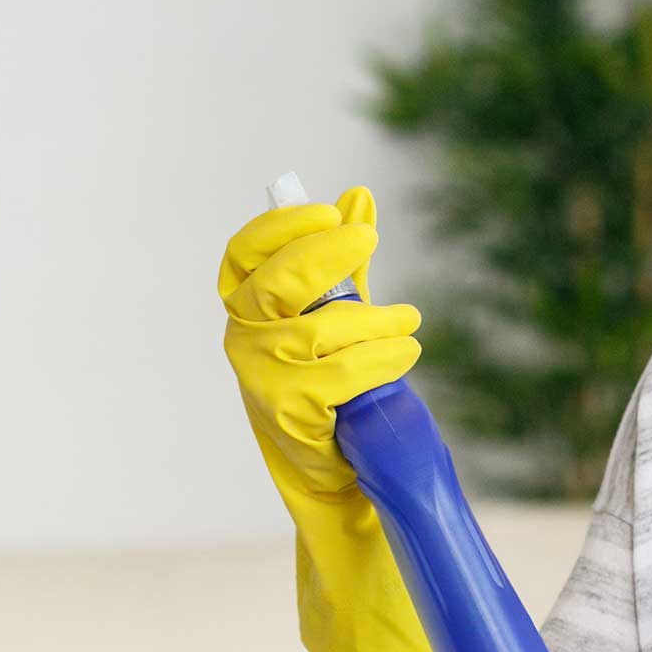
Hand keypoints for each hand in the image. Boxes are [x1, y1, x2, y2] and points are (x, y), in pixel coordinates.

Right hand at [219, 186, 421, 497]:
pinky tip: (405, 353)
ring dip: (374, 321)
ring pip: (319, 331)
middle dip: (325, 255)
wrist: (333, 456)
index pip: (244, 253)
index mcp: (245, 303)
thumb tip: (359, 195)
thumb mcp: (332, 309)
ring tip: (408, 321)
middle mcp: (243, 337)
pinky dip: (381, 358)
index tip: (330, 212)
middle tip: (369, 239)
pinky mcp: (289, 411)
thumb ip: (342, 258)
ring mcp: (262, 376)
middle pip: (276, 283)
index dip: (283, 226)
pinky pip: (342, 372)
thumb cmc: (326, 371)